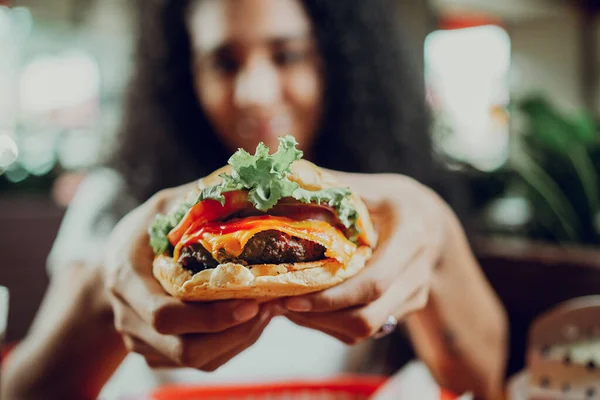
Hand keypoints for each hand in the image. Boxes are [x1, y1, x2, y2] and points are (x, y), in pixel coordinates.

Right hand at [103, 187, 276, 370]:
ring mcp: (143, 342)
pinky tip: (251, 319)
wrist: (115, 266)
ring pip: (197, 360)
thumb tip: (244, 186)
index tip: (252, 302)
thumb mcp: (162, 207)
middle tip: (271, 307)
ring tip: (269, 310)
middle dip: (235, 333)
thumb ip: (194, 201)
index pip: (165, 316)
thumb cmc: (143, 232)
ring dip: (240, 340)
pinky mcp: (158, 353)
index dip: (210, 316)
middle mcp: (130, 319)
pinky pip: (201, 360)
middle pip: (185, 349)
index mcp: (126, 282)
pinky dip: (231, 344)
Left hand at [280, 173, 449, 343]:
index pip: (373, 283)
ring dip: (322, 324)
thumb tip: (285, 179)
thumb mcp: (369, 188)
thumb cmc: (394, 201)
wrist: (432, 222)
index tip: (291, 297)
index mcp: (410, 238)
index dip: (331, 298)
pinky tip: (308, 308)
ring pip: (365, 330)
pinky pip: (367, 330)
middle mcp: (416, 273)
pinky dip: (333, 324)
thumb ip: (332, 187)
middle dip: (319, 317)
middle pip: (367, 317)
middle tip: (277, 305)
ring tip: (286, 306)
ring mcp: (413, 296)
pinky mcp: (404, 309)